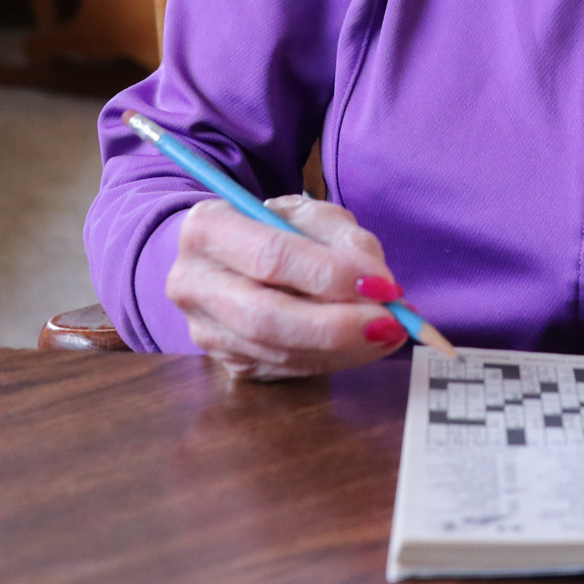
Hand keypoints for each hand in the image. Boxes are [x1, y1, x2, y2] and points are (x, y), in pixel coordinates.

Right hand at [165, 193, 409, 379]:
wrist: (229, 255)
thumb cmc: (273, 228)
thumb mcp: (308, 214)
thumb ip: (344, 239)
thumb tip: (378, 284)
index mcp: (206, 228)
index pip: (271, 257)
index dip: (330, 275)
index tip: (383, 285)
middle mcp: (192, 283)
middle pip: (267, 317)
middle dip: (336, 325)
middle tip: (391, 322)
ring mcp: (204, 330)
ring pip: (278, 352)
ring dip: (343, 347)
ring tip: (389, 331)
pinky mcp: (226, 362)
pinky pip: (285, 369)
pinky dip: (332, 360)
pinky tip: (364, 344)